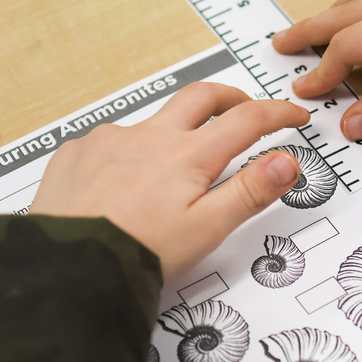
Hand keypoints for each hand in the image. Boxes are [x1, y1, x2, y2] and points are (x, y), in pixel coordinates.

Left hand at [31, 83, 309, 276]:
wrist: (67, 265)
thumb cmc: (136, 252)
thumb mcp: (206, 230)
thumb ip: (250, 192)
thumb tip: (286, 161)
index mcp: (188, 156)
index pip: (247, 120)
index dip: (278, 113)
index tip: (295, 116)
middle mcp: (150, 136)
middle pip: (202, 97)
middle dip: (232, 98)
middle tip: (247, 110)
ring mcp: (111, 140)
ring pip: (154, 121)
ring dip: (176, 131)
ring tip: (176, 168)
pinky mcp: (79, 153)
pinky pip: (112, 141)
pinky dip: (129, 153)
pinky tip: (124, 184)